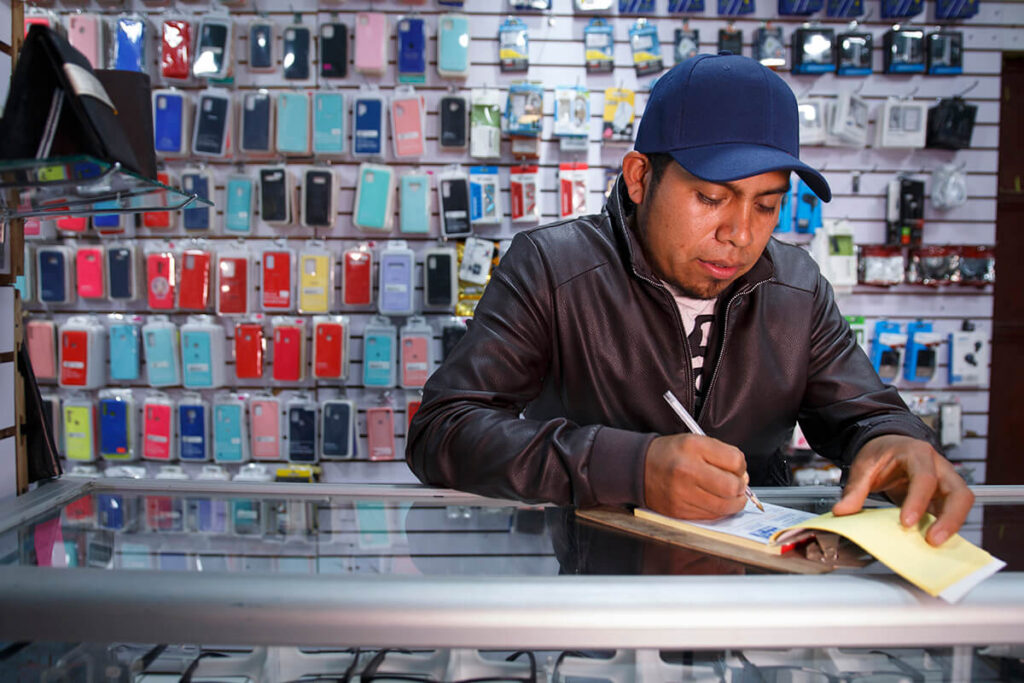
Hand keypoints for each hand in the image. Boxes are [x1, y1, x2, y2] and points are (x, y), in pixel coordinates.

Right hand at [643, 434, 747, 519]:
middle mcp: (686, 470)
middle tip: (736, 484)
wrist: (639, 468)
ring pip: (724, 506)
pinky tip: (712, 500)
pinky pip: (711, 516)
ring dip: (733, 502)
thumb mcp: (695, 441)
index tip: (737, 468)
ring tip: (728, 494)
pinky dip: (717, 510)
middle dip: (740, 488)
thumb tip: (743, 476)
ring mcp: (682, 494)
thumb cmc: (670, 454)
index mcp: (692, 447)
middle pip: (732, 487)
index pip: (735, 461)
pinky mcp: (679, 511)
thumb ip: (721, 454)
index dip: (741, 466)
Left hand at [832, 434, 973, 545]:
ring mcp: (947, 480)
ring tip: (935, 543)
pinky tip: (934, 540)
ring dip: (952, 524)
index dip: (917, 501)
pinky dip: (947, 526)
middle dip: (949, 518)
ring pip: (963, 502)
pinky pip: (954, 511)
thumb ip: (854, 489)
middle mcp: (939, 466)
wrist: (889, 445)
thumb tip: (842, 511)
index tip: (906, 522)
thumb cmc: (881, 453)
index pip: (924, 478)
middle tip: (933, 540)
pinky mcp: (946, 495)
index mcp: (917, 453)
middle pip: (959, 491)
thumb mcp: (864, 466)